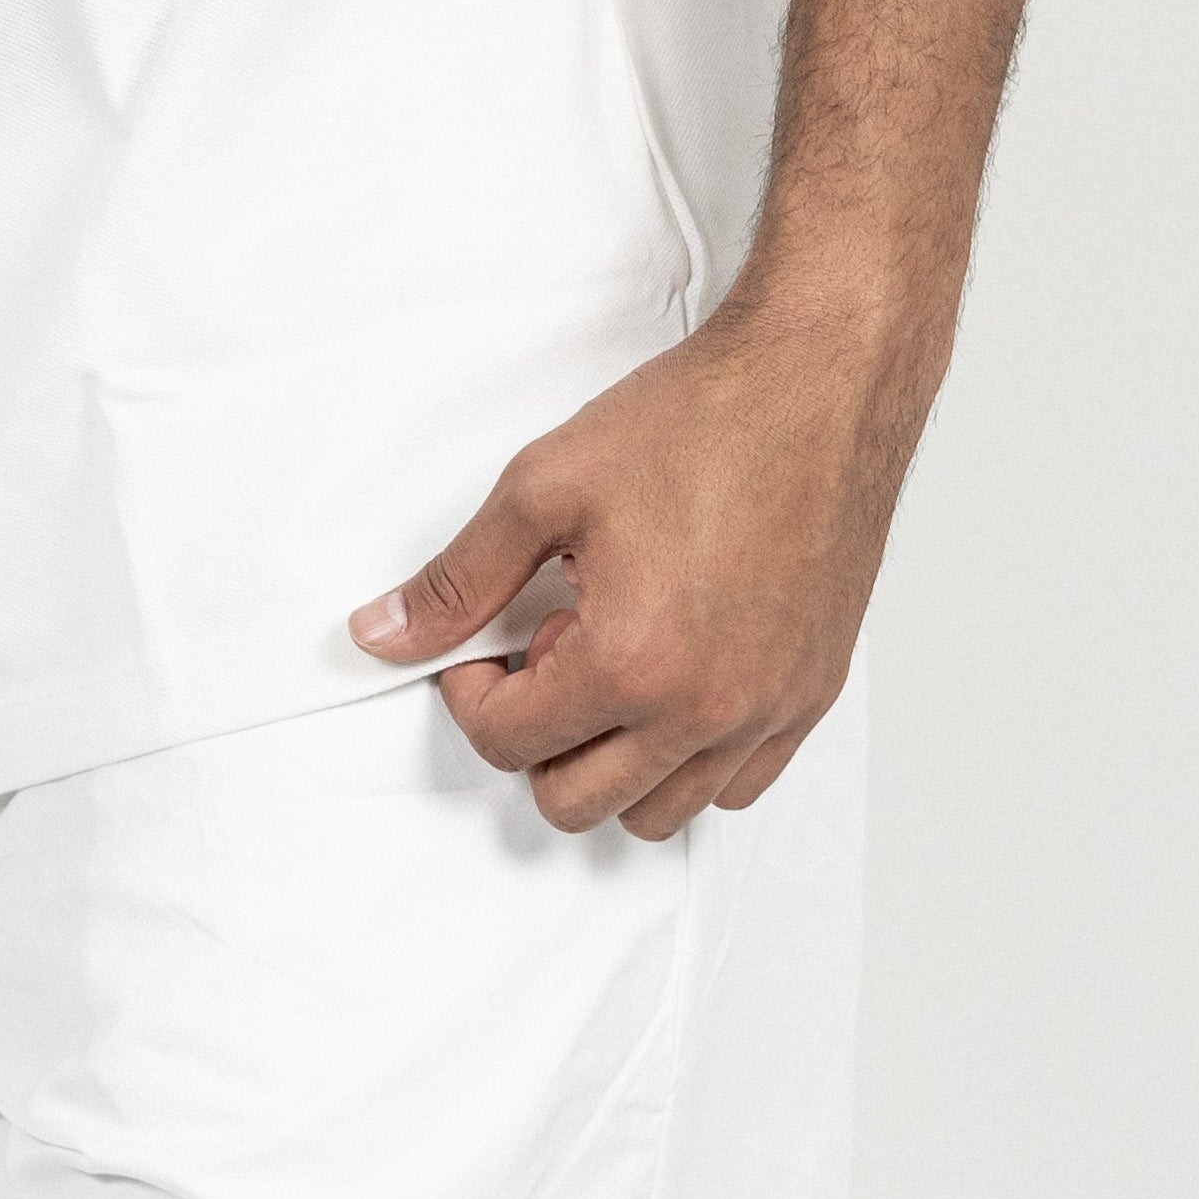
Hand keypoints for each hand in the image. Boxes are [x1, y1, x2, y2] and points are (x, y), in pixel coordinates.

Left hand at [346, 299, 927, 838]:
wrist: (815, 386)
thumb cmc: (698, 424)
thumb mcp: (544, 487)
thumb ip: (457, 578)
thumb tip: (383, 632)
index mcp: (633, 664)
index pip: (509, 743)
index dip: (471, 690)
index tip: (483, 644)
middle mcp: (707, 711)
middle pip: (577, 802)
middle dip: (534, 736)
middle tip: (544, 648)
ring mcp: (768, 713)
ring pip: (659, 812)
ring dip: (612, 757)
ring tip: (612, 656)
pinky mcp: (811, 698)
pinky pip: (736, 786)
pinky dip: (689, 756)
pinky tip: (673, 671)